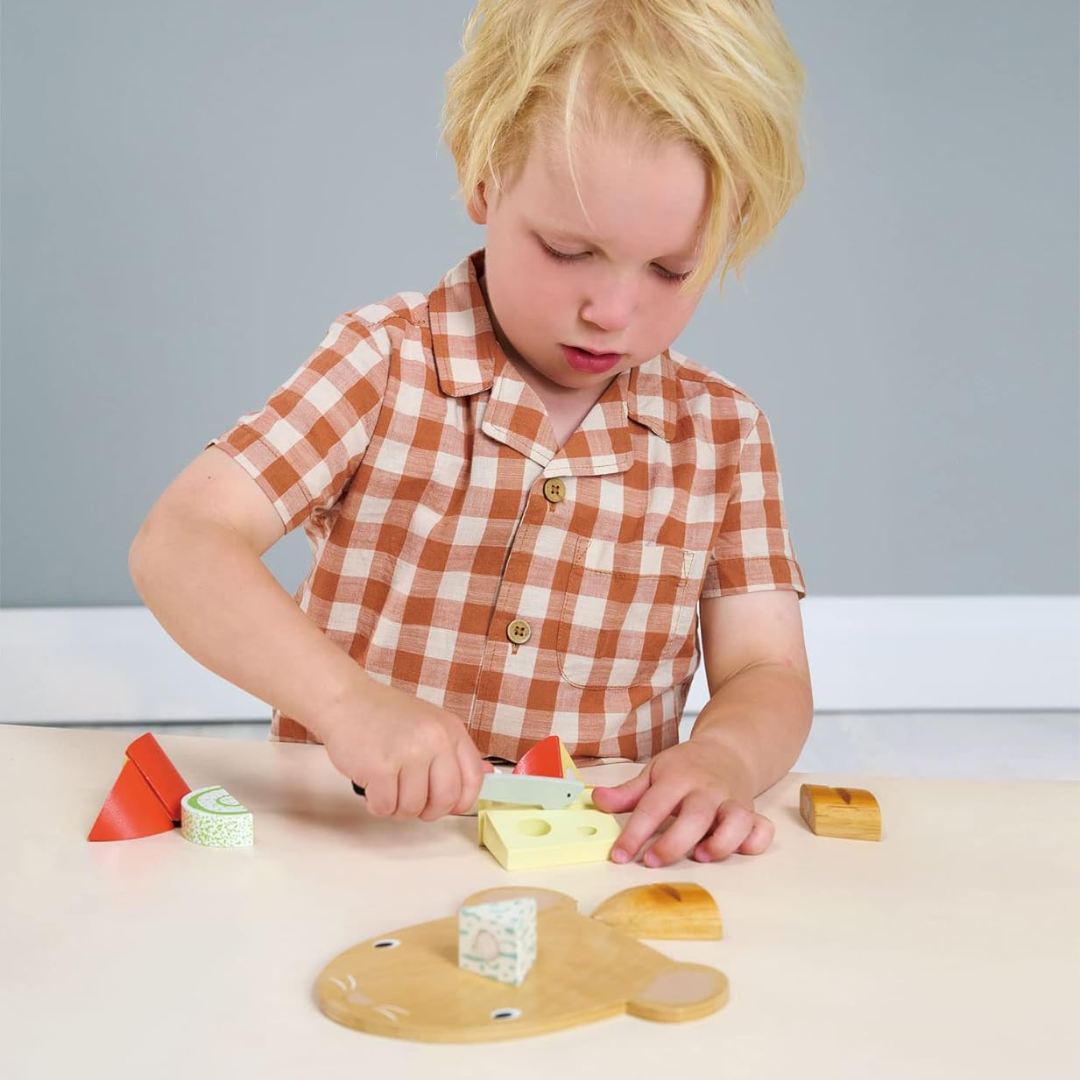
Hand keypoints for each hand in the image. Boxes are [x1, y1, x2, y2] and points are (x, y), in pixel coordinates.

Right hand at [319, 678, 491, 820]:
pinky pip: (385, 807)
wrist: (346, 700)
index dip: (461, 801)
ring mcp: (407, 752)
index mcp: (450, 729)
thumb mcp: (429, 724)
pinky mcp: (380, 767)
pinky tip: (371, 784)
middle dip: (427, 810)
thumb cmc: (384, 716)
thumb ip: (453, 753)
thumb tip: (488, 778)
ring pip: (411, 808)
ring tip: (386, 785)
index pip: (473, 779)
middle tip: (411, 801)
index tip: (448, 806)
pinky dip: (376, 804)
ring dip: (396, 806)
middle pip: (444, 800)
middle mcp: (433, 739)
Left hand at [591, 741, 773, 866]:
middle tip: (651, 862)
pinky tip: (738, 851)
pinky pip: (761, 829)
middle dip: (673, 843)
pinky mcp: (751, 812)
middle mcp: (706, 789)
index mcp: (678, 777)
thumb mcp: (654, 771)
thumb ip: (628, 792)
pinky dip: (754, 842)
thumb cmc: (686, 766)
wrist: (728, 750)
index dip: (634, 833)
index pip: (652, 806)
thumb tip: (597, 799)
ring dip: (720, 842)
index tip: (619, 855)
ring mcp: (731, 801)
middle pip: (694, 817)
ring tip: (700, 856)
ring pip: (734, 821)